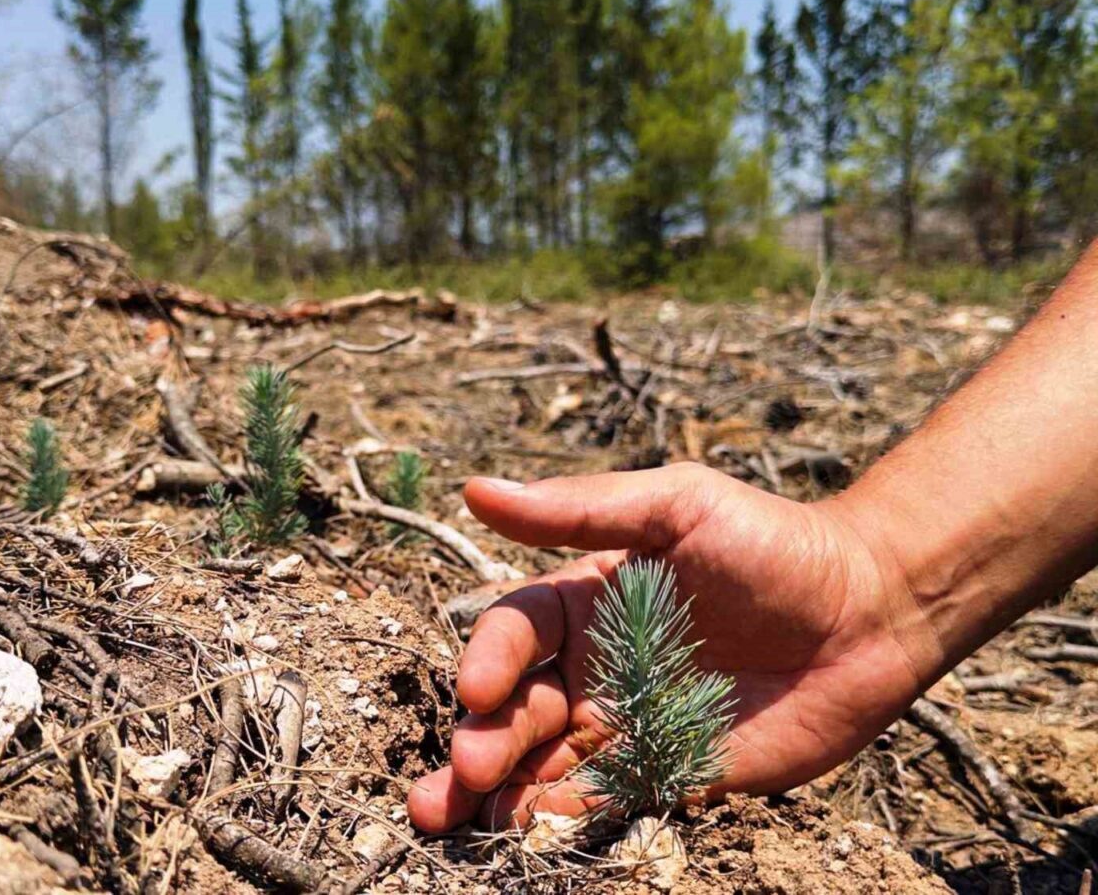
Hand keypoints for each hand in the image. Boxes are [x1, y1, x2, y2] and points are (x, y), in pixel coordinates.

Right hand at [408, 463, 940, 832]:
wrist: (870, 611)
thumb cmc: (771, 543)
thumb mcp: (675, 506)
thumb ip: (580, 509)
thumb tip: (477, 491)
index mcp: (588, 601)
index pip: (516, 631)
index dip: (490, 659)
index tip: (478, 688)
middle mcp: (597, 666)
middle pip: (517, 708)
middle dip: (480, 740)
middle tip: (461, 772)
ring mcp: (631, 724)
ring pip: (545, 764)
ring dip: (497, 792)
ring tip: (452, 818)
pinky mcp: (672, 773)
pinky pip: (606, 800)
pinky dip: (562, 818)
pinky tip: (527, 832)